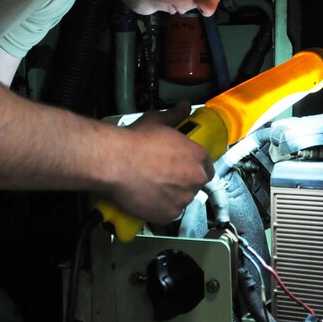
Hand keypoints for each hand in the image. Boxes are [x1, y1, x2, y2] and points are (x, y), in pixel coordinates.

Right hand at [104, 104, 213, 223]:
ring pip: (181, 200)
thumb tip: (185, 106)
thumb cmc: (136, 141)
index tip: (182, 167)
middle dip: (182, 182)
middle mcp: (195, 179)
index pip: (206, 167)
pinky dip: (159, 209)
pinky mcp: (168, 215)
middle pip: (195, 184)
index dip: (193, 167)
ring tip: (152, 187)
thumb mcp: (158, 121)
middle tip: (163, 177)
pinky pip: (168, 214)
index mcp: (198, 156)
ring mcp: (183, 199)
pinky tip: (147, 198)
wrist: (115, 163)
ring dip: (171, 195)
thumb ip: (175, 115)